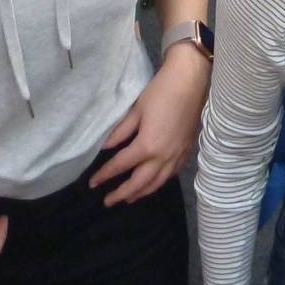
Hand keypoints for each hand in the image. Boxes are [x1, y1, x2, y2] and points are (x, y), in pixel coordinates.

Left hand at [89, 47, 208, 204]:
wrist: (191, 82)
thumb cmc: (161, 92)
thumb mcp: (136, 110)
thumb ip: (120, 132)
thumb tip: (104, 148)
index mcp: (147, 146)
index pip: (121, 165)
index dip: (105, 175)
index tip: (93, 183)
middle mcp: (163, 157)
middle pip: (140, 183)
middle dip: (122, 193)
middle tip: (108, 202)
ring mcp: (177, 157)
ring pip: (157, 183)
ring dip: (141, 193)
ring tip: (128, 199)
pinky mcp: (186, 153)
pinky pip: (171, 175)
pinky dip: (159, 183)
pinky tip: (152, 183)